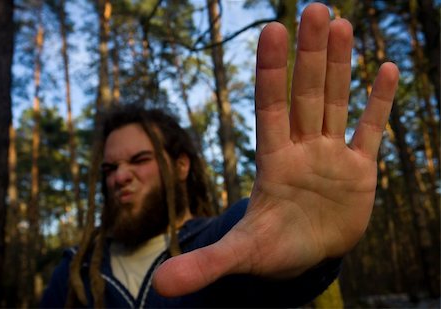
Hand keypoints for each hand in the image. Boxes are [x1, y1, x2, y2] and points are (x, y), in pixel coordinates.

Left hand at [153, 3, 398, 296]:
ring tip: (340, 23)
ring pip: (336, 102)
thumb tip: (161, 287)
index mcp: (274, 162)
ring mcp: (331, 156)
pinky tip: (386, 70)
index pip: (270, 108)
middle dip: (310, 55)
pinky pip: (370, 130)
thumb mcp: (241, 256)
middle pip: (307, 95)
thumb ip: (206, 265)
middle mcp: (302, 150)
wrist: (305, 255)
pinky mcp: (359, 170)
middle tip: (314, 9)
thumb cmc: (272, 249)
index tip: (273, 30)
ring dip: (340, 65)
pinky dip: (378, 103)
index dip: (271, 72)